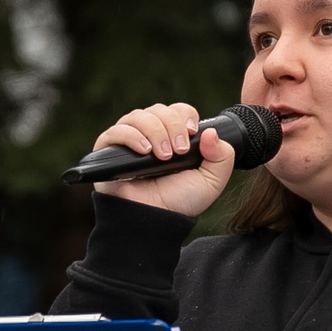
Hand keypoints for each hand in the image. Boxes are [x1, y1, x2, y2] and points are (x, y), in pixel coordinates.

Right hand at [89, 102, 234, 219]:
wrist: (155, 221)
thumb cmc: (179, 202)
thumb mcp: (211, 181)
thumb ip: (222, 157)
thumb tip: (211, 132)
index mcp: (172, 136)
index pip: (177, 110)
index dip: (184, 116)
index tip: (191, 133)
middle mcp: (150, 134)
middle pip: (159, 109)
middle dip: (172, 126)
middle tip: (178, 152)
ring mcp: (128, 141)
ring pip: (138, 116)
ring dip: (155, 131)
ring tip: (163, 156)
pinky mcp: (109, 151)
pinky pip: (116, 132)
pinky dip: (132, 136)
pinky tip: (145, 151)